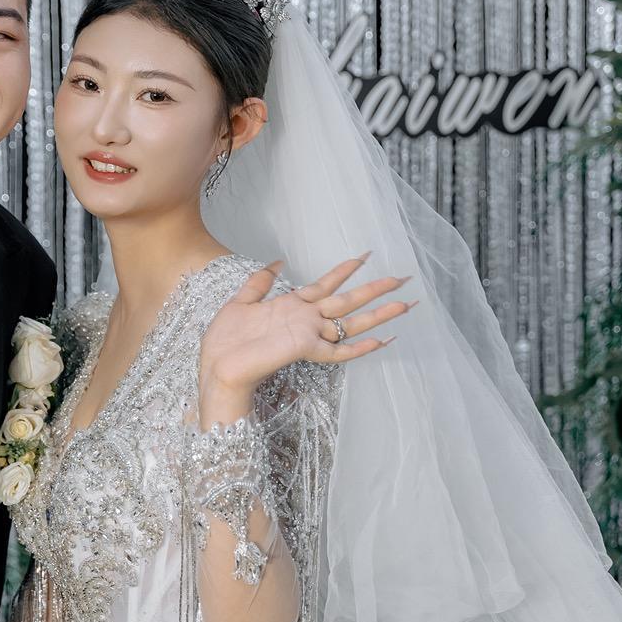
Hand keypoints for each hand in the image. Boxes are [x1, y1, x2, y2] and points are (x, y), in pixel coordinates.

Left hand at [198, 253, 414, 404]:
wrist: (216, 366)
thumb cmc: (225, 341)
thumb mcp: (241, 302)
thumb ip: (260, 282)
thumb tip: (277, 261)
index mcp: (293, 307)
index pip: (326, 285)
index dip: (345, 270)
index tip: (365, 255)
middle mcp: (306, 320)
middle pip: (348, 302)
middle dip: (375, 289)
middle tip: (402, 277)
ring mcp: (308, 335)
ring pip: (351, 324)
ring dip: (379, 314)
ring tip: (405, 304)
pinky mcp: (304, 350)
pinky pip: (338, 351)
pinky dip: (360, 347)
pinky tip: (382, 340)